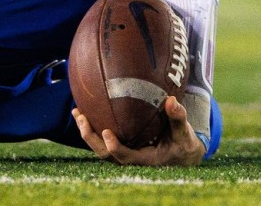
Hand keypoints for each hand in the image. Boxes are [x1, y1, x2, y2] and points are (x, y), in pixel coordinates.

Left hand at [73, 96, 207, 166]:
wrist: (181, 154)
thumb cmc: (182, 143)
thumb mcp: (183, 133)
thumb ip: (178, 117)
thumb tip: (172, 100)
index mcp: (145, 159)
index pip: (126, 157)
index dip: (115, 147)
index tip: (106, 132)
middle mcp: (131, 159)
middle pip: (105, 154)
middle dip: (91, 138)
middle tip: (82, 118)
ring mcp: (124, 154)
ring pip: (100, 148)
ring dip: (87, 132)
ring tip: (77, 112)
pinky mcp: (121, 146)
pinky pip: (102, 141)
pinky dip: (93, 128)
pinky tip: (85, 111)